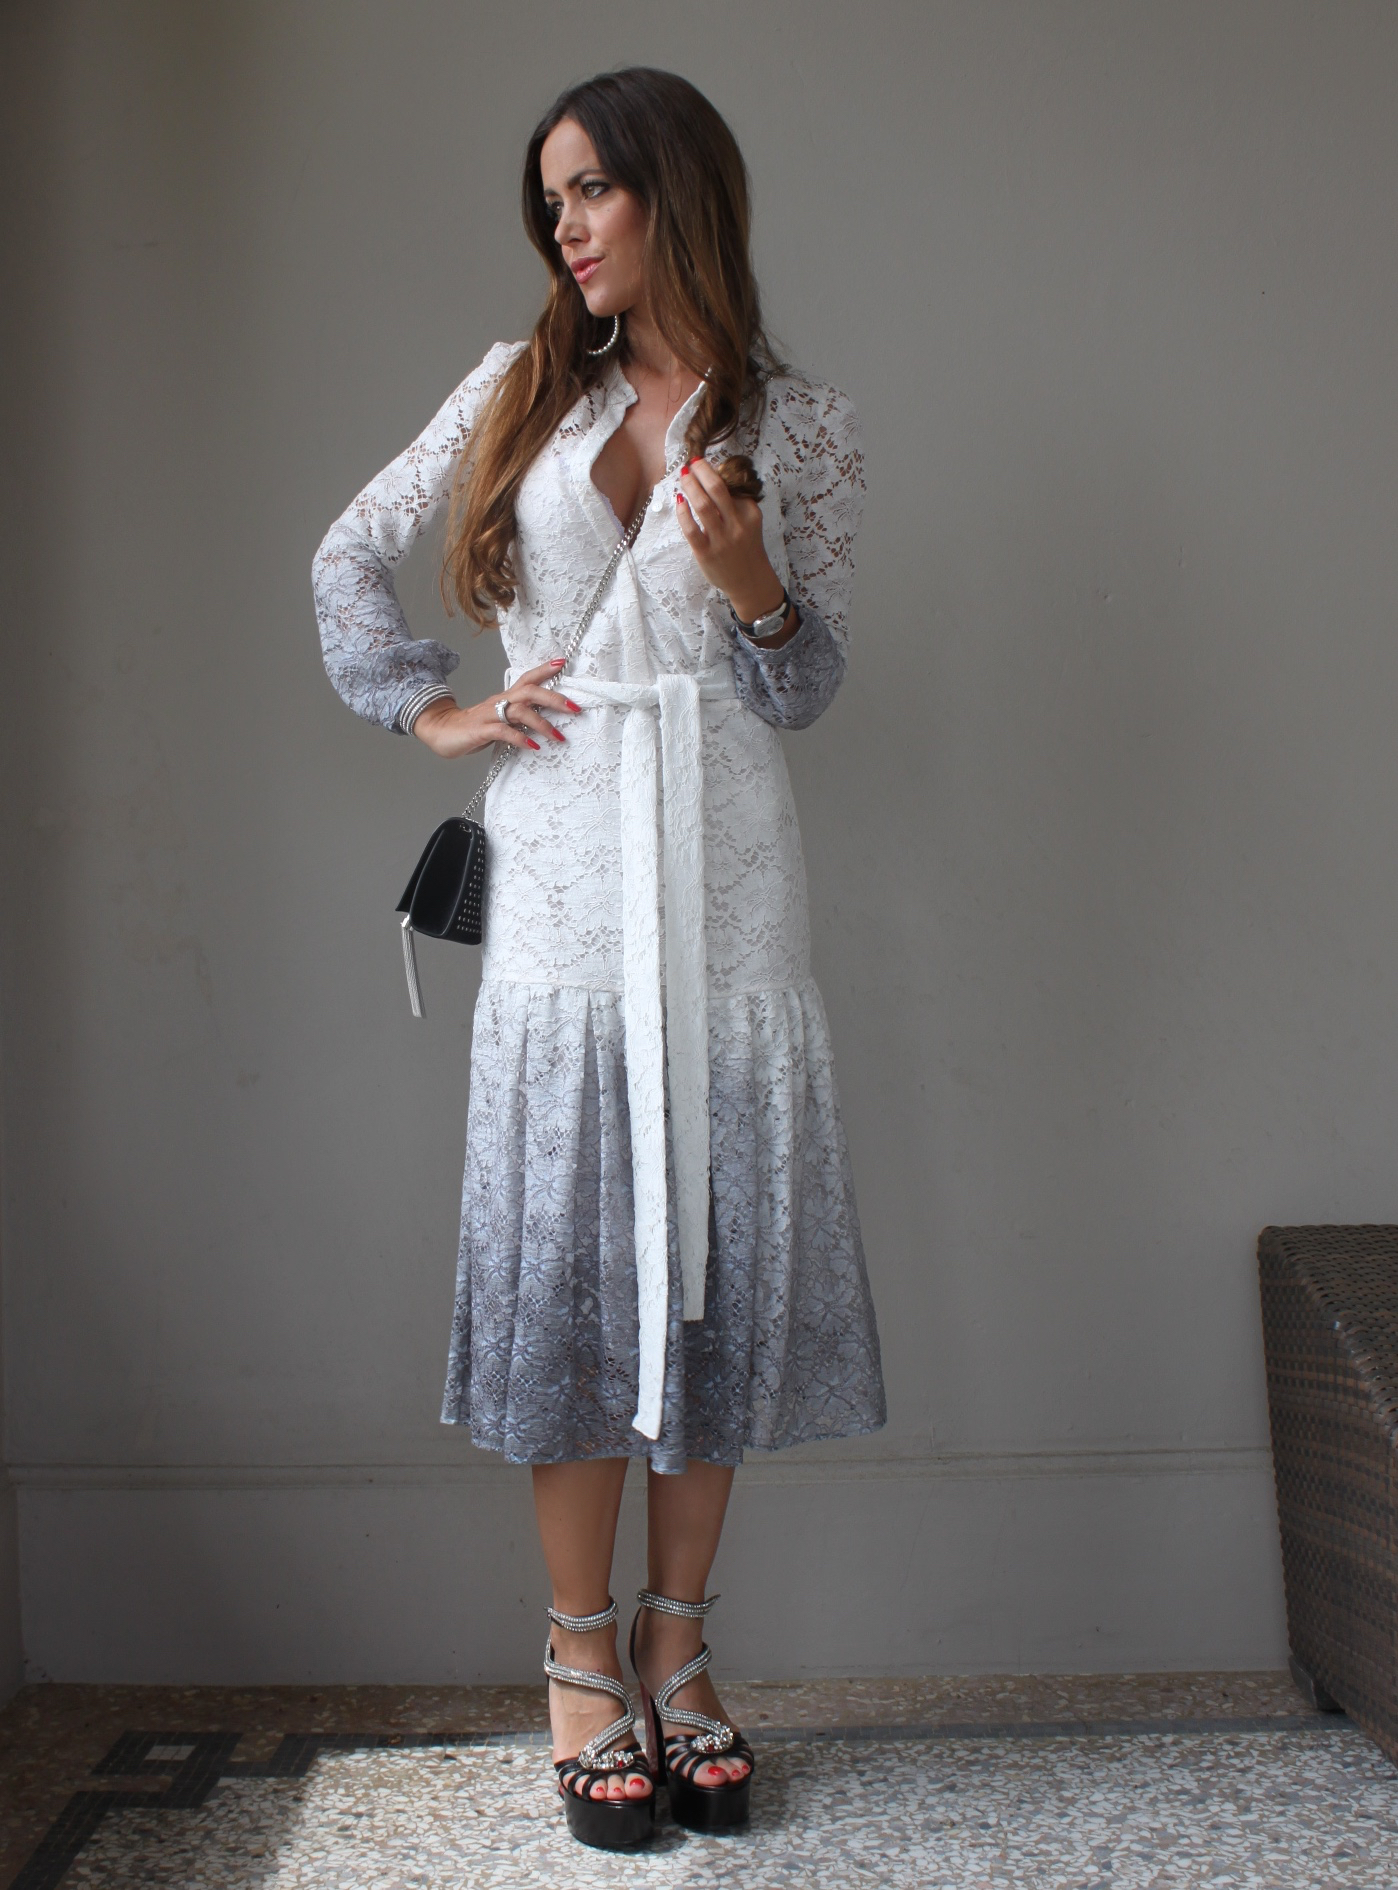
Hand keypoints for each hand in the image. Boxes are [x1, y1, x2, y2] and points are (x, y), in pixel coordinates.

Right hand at [411, 660, 580, 758]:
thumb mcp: (500, 718)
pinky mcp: (480, 730)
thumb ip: (519, 716)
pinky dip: (520, 738)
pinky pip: (503, 731)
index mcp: (505, 697)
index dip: (544, 669)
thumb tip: (545, 719)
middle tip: (575, 708)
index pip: (527, 678)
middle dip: (554, 698)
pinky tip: (534, 747)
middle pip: (529, 691)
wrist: (440, 731)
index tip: (562, 661)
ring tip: (559, 737)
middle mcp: (499, 701)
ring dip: (542, 723)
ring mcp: (489, 715)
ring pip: (519, 711)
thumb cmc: (474, 726)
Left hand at [676, 458, 791, 632]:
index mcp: (750, 513)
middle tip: (692, 462)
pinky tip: (680, 502)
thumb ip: (736, 503)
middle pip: (717, 489)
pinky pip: (691, 529)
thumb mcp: (750, 522)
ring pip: (703, 506)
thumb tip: (710, 478)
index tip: (704, 464)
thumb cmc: (746, 548)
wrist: (750, 581)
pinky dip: (683, 512)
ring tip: (684, 477)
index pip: (731, 485)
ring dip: (690, 487)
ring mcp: (721, 540)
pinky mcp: (706, 553)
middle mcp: (737, 525)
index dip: (715, 471)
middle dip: (702, 470)